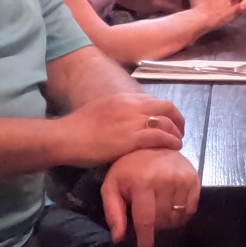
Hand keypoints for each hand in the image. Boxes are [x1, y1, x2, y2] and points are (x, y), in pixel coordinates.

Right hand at [60, 93, 184, 166]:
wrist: (66, 136)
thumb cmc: (78, 128)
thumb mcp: (102, 111)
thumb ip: (118, 113)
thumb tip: (127, 121)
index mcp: (124, 98)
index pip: (154, 100)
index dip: (166, 112)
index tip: (170, 121)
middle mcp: (132, 106)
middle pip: (166, 107)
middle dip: (178, 119)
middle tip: (180, 131)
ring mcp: (132, 121)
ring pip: (165, 122)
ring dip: (176, 132)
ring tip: (178, 142)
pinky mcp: (131, 137)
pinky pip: (159, 137)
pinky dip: (170, 142)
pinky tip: (173, 148)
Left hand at [101, 149, 200, 246]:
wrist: (151, 142)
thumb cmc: (128, 167)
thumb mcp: (111, 185)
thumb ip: (112, 211)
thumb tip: (118, 238)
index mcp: (142, 182)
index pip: (146, 220)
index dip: (146, 241)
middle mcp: (165, 180)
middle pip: (162, 222)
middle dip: (154, 227)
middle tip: (148, 220)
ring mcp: (182, 178)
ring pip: (177, 217)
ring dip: (168, 221)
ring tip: (159, 211)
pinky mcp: (194, 178)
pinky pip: (191, 209)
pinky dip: (182, 213)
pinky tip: (172, 205)